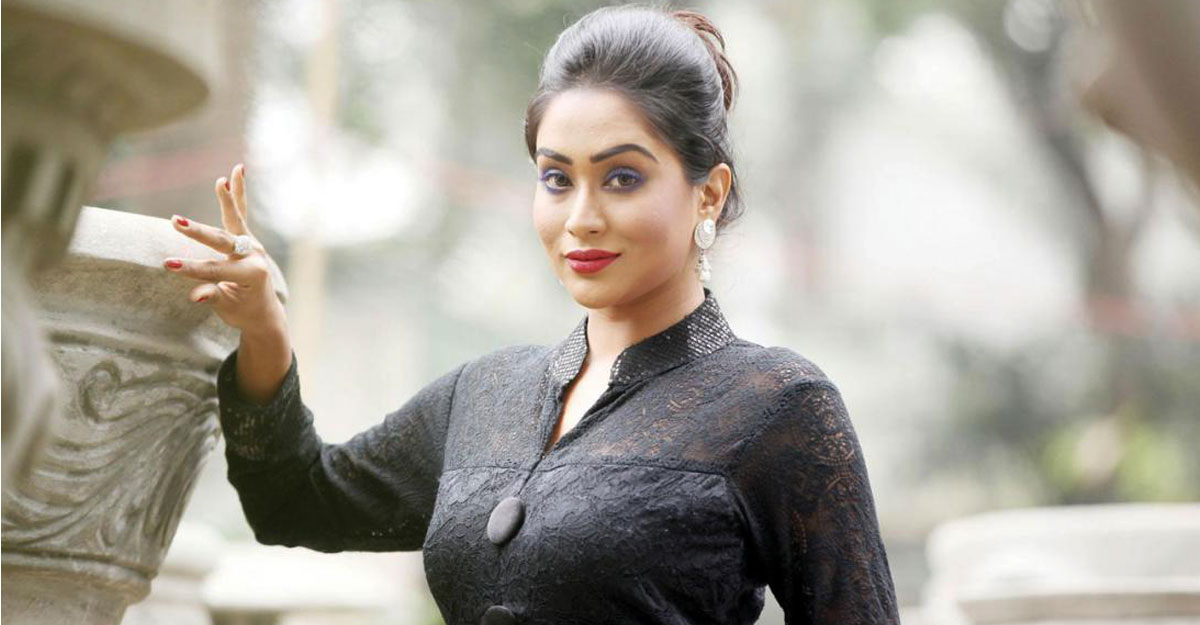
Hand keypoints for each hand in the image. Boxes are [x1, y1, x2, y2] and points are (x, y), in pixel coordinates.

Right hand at [163, 163, 286, 336]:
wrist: (263, 312)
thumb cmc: (242, 311)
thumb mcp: (228, 308)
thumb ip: (214, 297)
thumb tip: (196, 296)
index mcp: (251, 274)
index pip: (214, 270)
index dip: (191, 268)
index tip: (167, 265)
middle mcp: (255, 256)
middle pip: (222, 242)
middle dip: (198, 232)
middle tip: (176, 221)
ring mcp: (253, 245)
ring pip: (236, 219)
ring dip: (228, 199)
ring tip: (221, 181)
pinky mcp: (248, 238)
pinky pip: (240, 213)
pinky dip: (238, 193)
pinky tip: (238, 170)